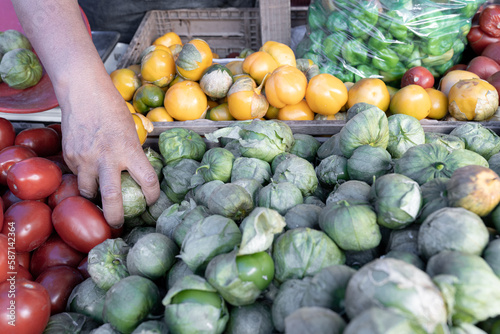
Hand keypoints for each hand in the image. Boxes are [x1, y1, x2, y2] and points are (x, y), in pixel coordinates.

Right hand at [60, 80, 159, 227]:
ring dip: (94, 197)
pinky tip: (88, 169)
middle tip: (118, 224)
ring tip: (99, 198)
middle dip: (115, 216)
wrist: (83, 92)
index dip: (153, 196)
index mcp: (128, 149)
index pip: (147, 180)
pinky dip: (84, 177)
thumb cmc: (111, 108)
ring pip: (88, 191)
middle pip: (111, 197)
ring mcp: (85, 158)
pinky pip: (77, 175)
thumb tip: (134, 173)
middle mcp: (106, 157)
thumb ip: (131, 153)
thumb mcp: (130, 131)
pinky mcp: (70, 156)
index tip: (152, 201)